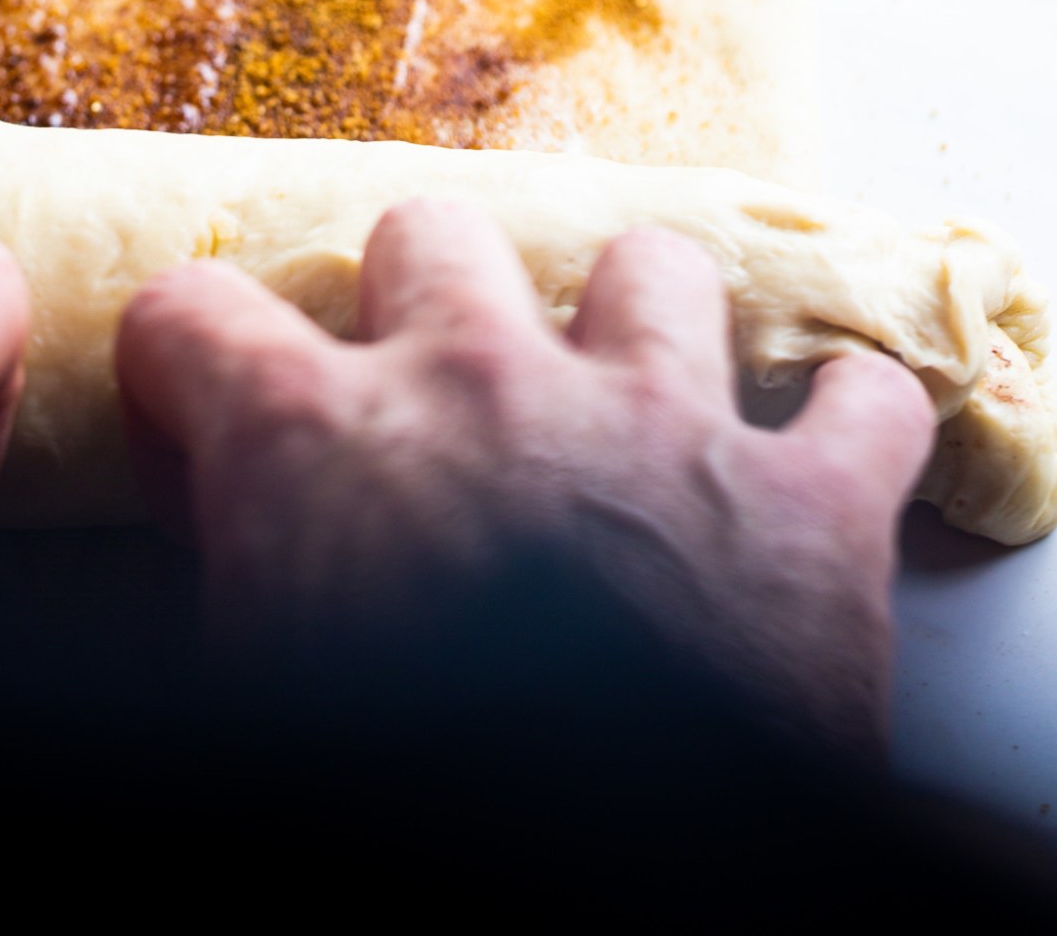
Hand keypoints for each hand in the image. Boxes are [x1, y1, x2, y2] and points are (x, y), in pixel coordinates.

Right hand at [116, 200, 934, 752]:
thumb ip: (235, 576)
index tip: (215, 424)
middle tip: (435, 404)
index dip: (189, 368)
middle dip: (423, 304)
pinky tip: (823, 468)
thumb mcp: (245, 698)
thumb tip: (234, 530)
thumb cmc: (395, 822)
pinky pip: (868, 399)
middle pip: (432, 234)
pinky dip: (851, 428)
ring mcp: (659, 426)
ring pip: (651, 263)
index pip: (193, 313)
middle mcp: (485, 388)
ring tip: (630, 409)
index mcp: (317, 447)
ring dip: (637, 327)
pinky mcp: (811, 509)